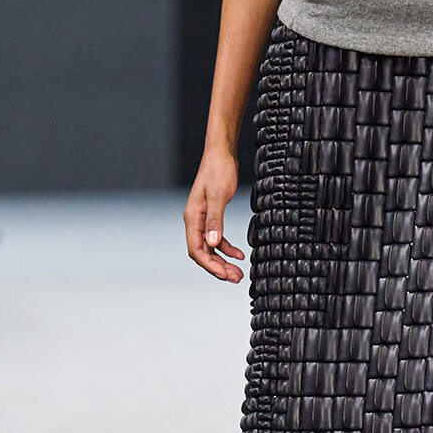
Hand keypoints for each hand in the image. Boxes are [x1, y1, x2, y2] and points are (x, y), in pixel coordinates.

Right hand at [183, 148, 244, 281]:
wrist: (221, 154)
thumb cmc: (218, 171)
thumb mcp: (219, 196)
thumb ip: (215, 220)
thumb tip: (212, 243)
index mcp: (193, 218)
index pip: (197, 250)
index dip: (210, 265)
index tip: (225, 274)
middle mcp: (195, 221)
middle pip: (203, 253)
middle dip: (218, 268)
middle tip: (235, 278)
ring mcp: (202, 219)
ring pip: (210, 248)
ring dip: (223, 261)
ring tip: (238, 272)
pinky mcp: (212, 216)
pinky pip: (216, 238)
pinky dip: (227, 248)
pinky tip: (239, 254)